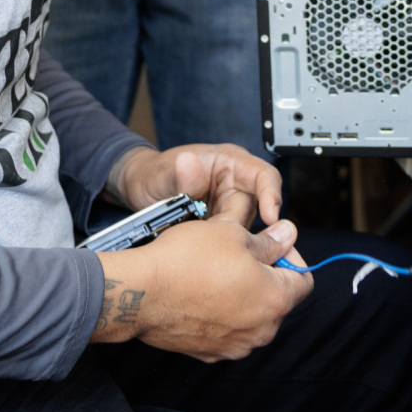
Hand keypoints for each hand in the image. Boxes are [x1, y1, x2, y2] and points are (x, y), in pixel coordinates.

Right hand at [91, 217, 311, 361]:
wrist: (139, 293)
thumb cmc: (186, 261)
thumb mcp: (234, 234)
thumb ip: (270, 240)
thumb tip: (288, 235)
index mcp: (275, 301)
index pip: (304, 279)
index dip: (290, 256)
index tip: (269, 243)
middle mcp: (261, 331)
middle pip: (278, 299)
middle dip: (265, 274)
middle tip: (239, 252)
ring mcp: (235, 346)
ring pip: (252, 314)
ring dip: (243, 293)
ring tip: (216, 271)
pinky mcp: (210, 353)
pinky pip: (228, 329)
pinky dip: (222, 312)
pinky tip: (201, 292)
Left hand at [110, 143, 282, 229]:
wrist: (140, 191)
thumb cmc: (153, 174)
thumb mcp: (162, 173)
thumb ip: (178, 174)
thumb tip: (188, 163)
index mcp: (230, 163)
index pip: (263, 176)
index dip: (271, 195)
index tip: (270, 217)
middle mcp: (235, 184)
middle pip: (255, 210)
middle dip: (238, 226)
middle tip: (213, 235)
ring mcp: (230, 206)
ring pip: (243, 229)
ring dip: (226, 238)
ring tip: (198, 237)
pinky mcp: (223, 225)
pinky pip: (230, 239)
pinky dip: (219, 246)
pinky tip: (201, 248)